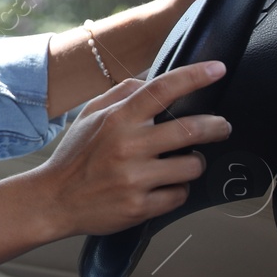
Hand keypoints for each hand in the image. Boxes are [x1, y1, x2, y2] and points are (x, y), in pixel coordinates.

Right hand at [32, 61, 230, 237]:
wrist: (54, 200)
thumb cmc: (75, 156)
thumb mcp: (89, 116)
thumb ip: (121, 94)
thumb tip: (152, 80)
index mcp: (117, 119)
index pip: (162, 89)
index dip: (195, 76)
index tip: (217, 69)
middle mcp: (128, 146)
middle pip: (191, 128)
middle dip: (217, 126)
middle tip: (222, 126)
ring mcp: (134, 178)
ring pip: (192, 165)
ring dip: (195, 163)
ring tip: (184, 163)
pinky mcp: (139, 206)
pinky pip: (179, 195)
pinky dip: (178, 190)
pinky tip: (163, 187)